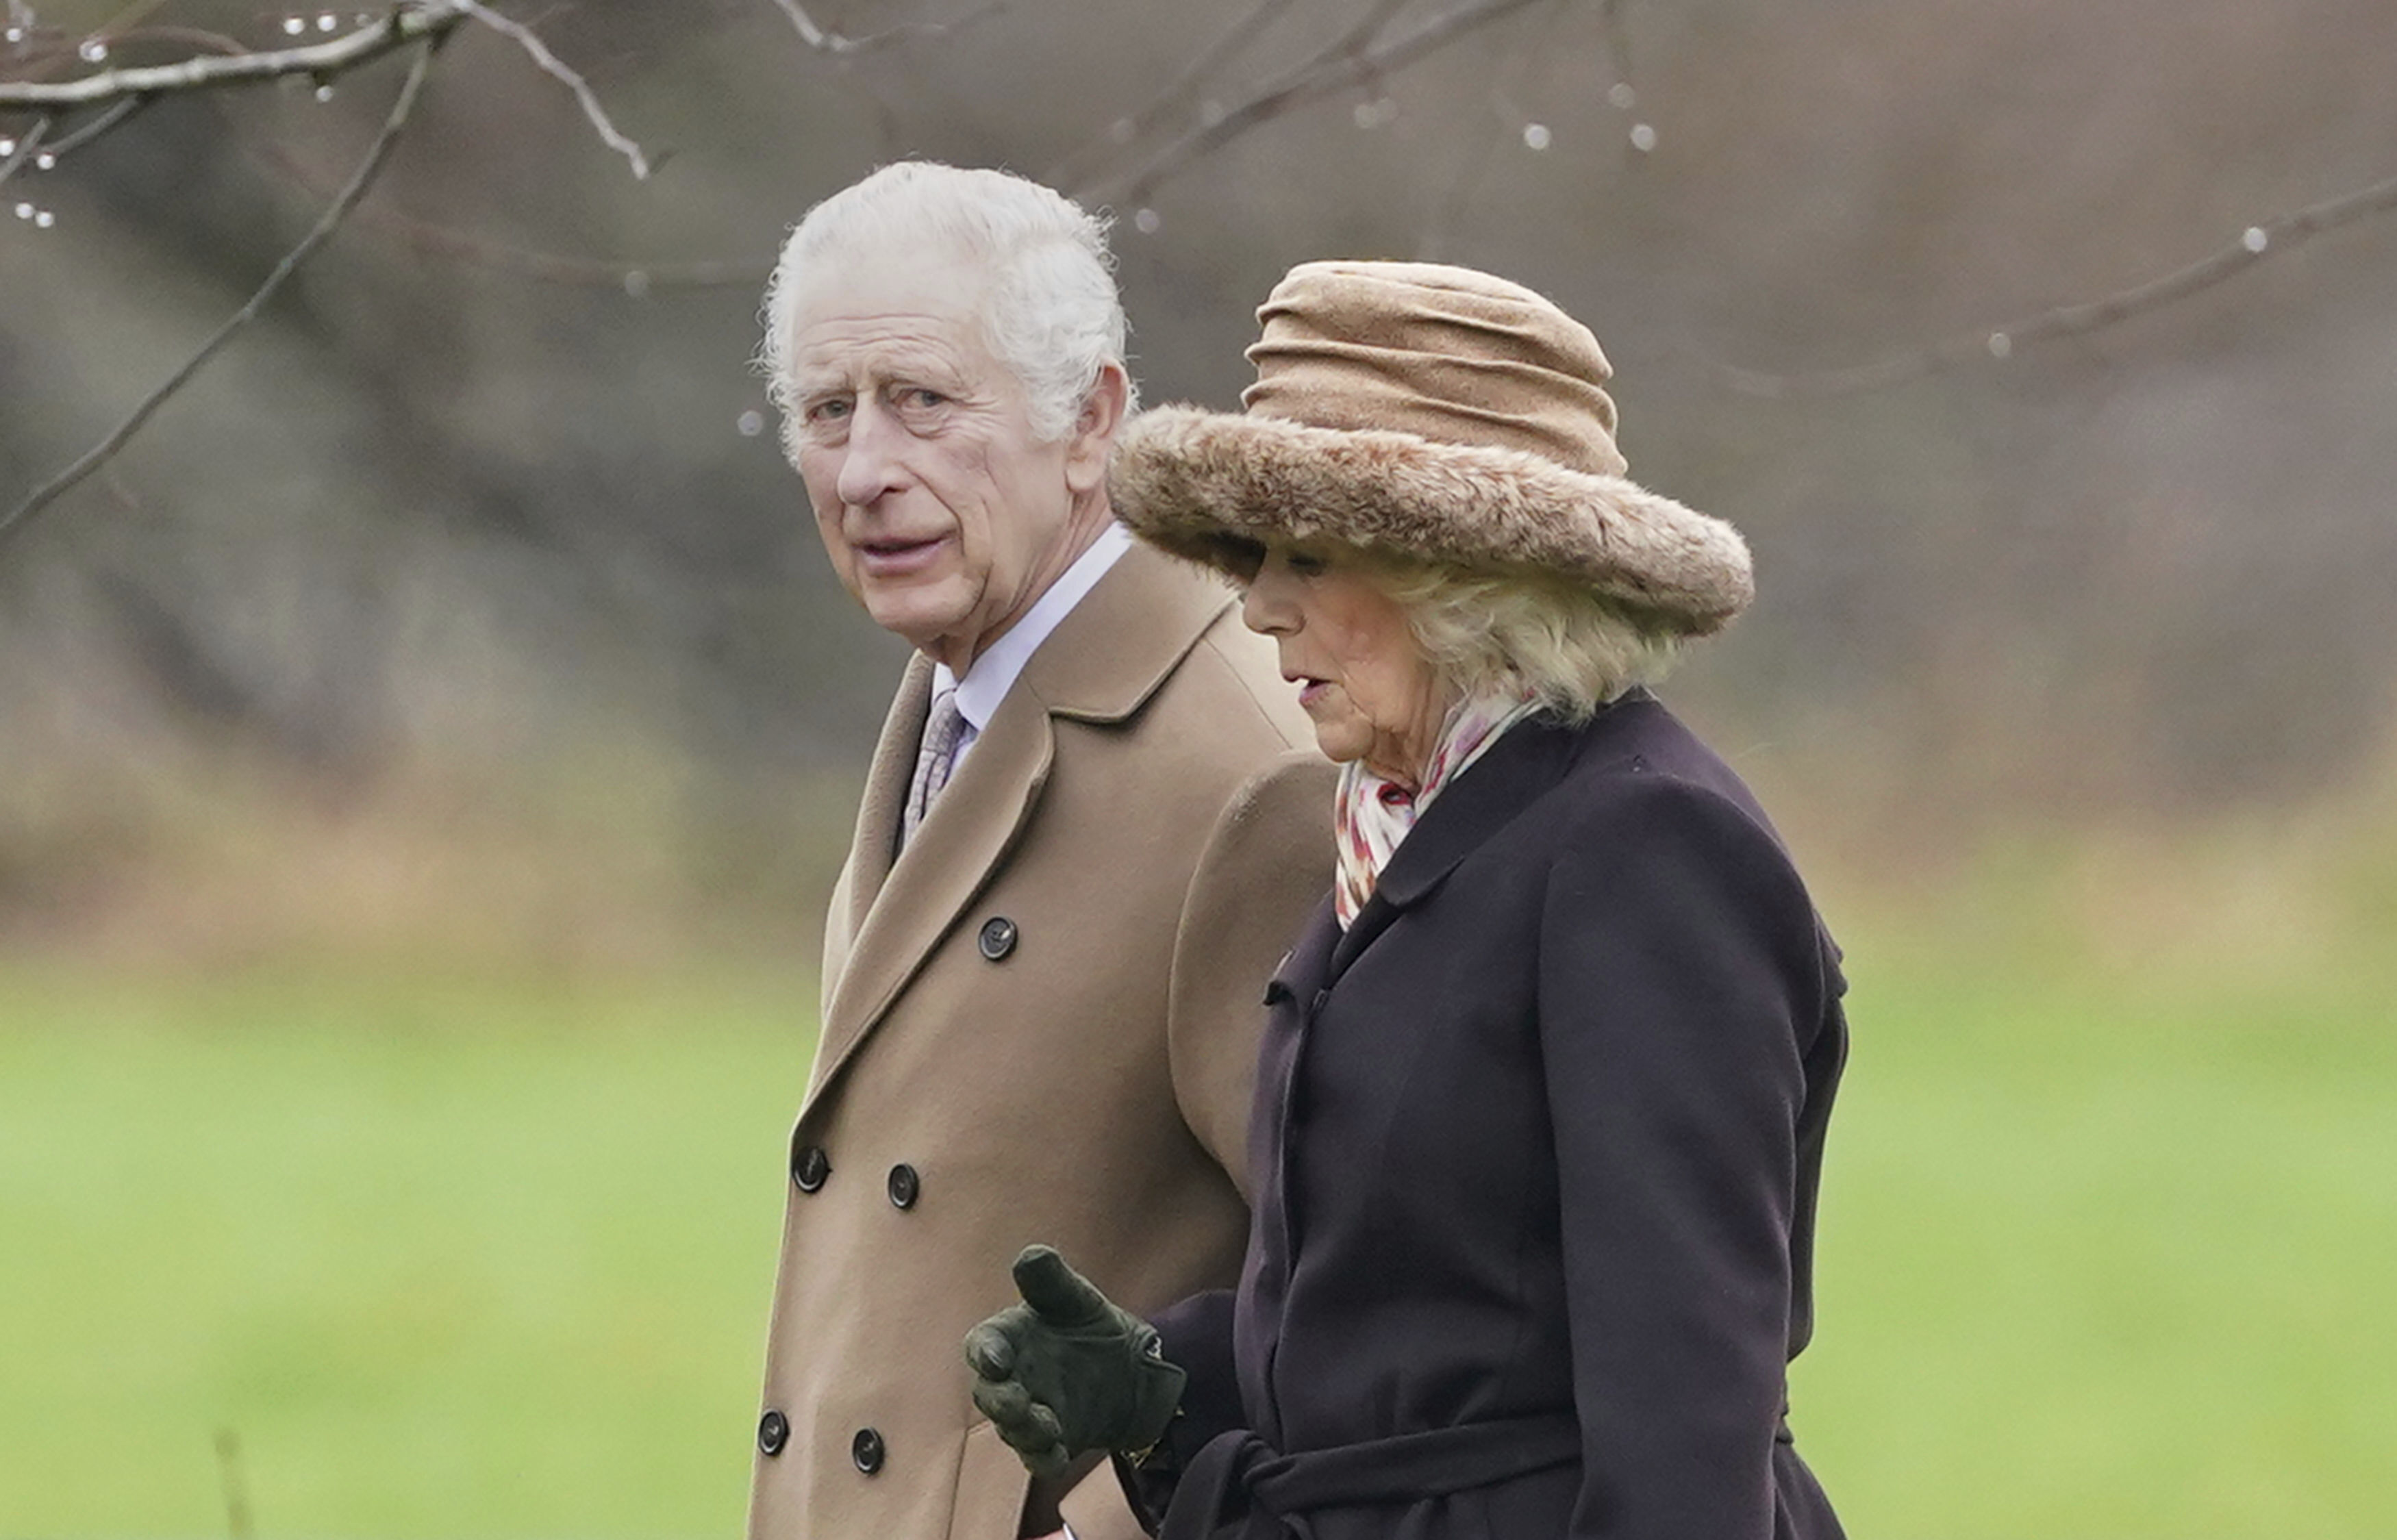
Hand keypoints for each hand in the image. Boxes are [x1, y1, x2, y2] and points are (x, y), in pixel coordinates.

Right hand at [963, 1245, 1185, 1476]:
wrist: (1128, 1368)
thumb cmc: (1086, 1324)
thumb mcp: (1074, 1298)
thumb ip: (1050, 1280)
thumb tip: (1031, 1255)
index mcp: (1008, 1339)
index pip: (983, 1345)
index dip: (986, 1353)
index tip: (996, 1359)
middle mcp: (1011, 1379)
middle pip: (989, 1394)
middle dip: (998, 1400)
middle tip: (1015, 1401)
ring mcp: (1029, 1413)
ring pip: (1012, 1429)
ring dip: (1024, 1430)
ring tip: (1046, 1425)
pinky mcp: (1052, 1442)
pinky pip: (1039, 1458)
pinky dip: (1045, 1458)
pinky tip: (1058, 1454)